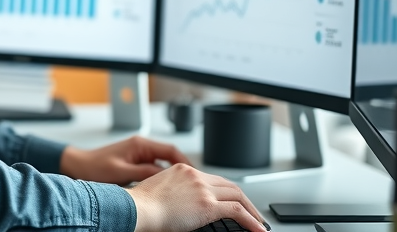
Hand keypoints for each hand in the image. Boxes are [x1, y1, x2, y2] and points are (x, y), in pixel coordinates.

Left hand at [59, 135, 190, 184]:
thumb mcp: (121, 172)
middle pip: (169, 157)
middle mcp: (141, 147)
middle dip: (181, 170)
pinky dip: (160, 178)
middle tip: (193, 183)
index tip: (194, 174)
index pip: (170, 150)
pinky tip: (164, 189)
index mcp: (140, 144)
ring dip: (171, 175)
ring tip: (182, 188)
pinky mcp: (134, 163)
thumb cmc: (94, 167)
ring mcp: (138, 155)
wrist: (78, 167)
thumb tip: (165, 177)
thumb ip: (144, 173)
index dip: (184, 162)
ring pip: (162, 164)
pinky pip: (153, 169)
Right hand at [126, 163, 266, 231]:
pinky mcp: (207, 204)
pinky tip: (257, 229)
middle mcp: (195, 175)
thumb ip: (173, 193)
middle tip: (252, 212)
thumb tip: (181, 207)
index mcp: (183, 170)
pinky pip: (237, 211)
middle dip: (244, 199)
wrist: (138, 208)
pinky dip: (251, 221)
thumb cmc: (141, 206)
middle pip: (229, 185)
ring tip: (258, 223)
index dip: (226, 191)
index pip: (213, 179)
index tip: (232, 201)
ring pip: (237, 196)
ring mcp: (202, 188)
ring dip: (251, 210)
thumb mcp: (158, 192)